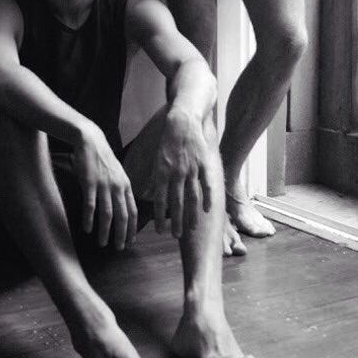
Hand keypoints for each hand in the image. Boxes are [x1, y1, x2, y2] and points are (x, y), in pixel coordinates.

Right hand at [73, 124, 136, 249]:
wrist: (90, 140)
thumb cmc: (103, 158)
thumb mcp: (118, 173)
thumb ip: (121, 189)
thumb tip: (123, 207)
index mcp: (126, 185)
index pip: (133, 211)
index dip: (133, 228)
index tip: (131, 241)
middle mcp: (118, 186)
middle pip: (123, 216)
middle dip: (122, 235)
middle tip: (119, 248)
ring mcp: (104, 185)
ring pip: (107, 214)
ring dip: (106, 231)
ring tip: (103, 243)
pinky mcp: (89, 183)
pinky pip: (90, 205)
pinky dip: (89, 219)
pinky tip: (87, 228)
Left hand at [154, 109, 211, 237]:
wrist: (183, 122)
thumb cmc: (168, 142)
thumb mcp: (157, 159)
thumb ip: (157, 178)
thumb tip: (150, 195)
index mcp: (162, 172)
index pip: (160, 200)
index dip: (160, 217)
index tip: (160, 231)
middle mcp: (176, 173)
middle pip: (177, 202)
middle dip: (176, 221)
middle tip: (177, 236)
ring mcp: (191, 168)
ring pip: (192, 196)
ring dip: (192, 214)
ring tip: (192, 228)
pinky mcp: (204, 163)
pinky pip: (206, 184)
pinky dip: (207, 197)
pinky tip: (207, 210)